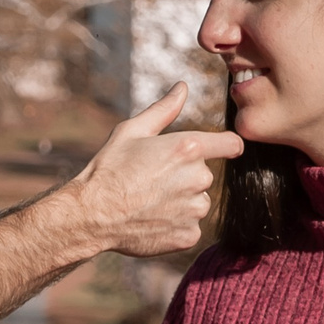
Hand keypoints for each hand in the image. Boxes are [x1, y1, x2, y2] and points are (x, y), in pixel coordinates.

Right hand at [68, 83, 243, 256]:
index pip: (231, 144)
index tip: (223, 149)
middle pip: (205, 175)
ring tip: (151, 201)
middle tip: (154, 180)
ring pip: (199, 202)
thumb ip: (164, 110)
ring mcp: (194, 209)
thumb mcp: (132, 131)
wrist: (92, 215)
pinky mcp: (189, 235)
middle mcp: (198, 178)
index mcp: (188, 148)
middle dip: (186, 176)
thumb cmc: (109, 169)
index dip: (226, 146)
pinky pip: (191, 226)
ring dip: (183, 202)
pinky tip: (152, 219)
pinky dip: (176, 225)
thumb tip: (182, 88)